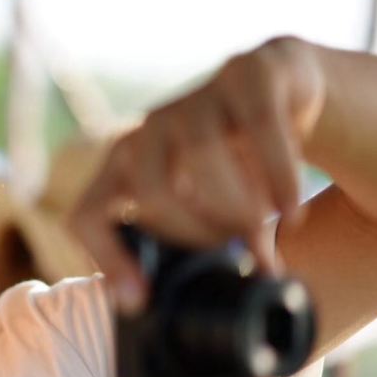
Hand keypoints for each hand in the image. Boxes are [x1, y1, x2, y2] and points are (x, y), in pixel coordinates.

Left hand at [68, 37, 325, 312]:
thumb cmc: (233, 160)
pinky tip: (290, 209)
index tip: (140, 301)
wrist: (278, 85)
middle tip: (231, 253)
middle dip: (193, 233)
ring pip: (202, 156)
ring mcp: (192, 100)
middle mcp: (147, 130)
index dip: (106, 258)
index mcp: (123, 167)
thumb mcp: (206, 205)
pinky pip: (260, 129)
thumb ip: (206, 246)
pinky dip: (277, 176)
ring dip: (236, 206)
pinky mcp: (245, 75)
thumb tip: (242, 294)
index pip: (87, 214)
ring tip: (264, 232)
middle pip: (150, 190)